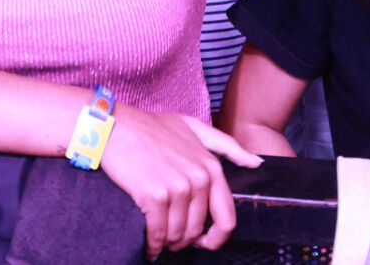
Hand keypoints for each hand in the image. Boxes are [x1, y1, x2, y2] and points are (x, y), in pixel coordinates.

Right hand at [102, 105, 259, 257]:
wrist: (113, 125)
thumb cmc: (149, 127)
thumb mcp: (192, 127)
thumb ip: (225, 145)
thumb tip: (256, 163)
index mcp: (211, 167)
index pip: (226, 218)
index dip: (215, 237)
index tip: (202, 242)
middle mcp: (198, 178)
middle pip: (197, 230)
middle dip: (184, 240)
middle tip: (169, 237)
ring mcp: (177, 187)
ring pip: (178, 234)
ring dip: (167, 242)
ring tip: (157, 237)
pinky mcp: (154, 195)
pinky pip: (158, 233)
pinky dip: (152, 244)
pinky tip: (148, 244)